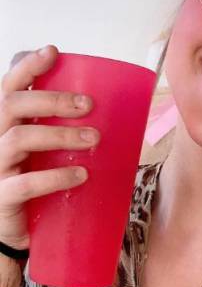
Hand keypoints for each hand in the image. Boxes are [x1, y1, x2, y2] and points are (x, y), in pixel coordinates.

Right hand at [0, 45, 99, 249]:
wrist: (13, 234)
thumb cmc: (33, 186)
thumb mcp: (42, 155)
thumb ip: (57, 131)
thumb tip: (107, 112)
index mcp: (3, 125)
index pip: (7, 87)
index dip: (26, 67)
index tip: (52, 52)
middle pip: (11, 105)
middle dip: (51, 99)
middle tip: (88, 104)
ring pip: (19, 138)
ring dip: (60, 134)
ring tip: (93, 138)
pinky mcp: (2, 198)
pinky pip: (25, 184)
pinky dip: (55, 177)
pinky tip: (81, 176)